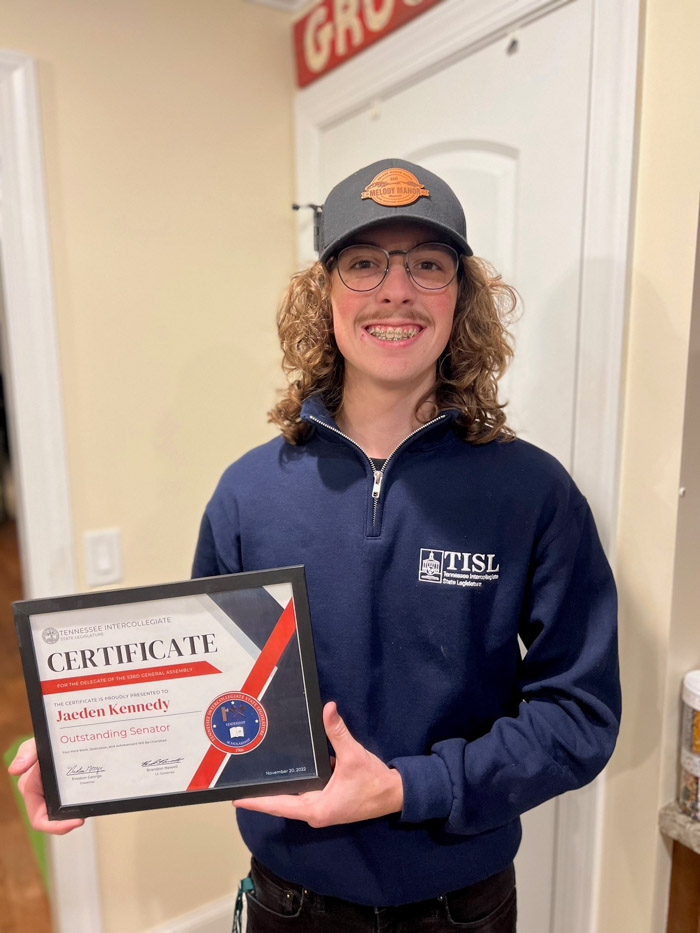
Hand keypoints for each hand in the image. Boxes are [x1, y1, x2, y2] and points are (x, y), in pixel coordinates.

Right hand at [7, 738, 84, 834]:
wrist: (62, 735)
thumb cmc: (45, 741)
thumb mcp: (37, 743)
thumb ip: (27, 753)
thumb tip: (14, 770)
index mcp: (31, 790)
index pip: (39, 818)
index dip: (55, 825)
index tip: (77, 821)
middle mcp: (42, 795)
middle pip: (53, 820)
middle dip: (67, 822)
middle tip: (83, 818)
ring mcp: (56, 793)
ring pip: (64, 813)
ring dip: (74, 814)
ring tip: (89, 809)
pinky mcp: (67, 789)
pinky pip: (72, 801)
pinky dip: (80, 803)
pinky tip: (93, 797)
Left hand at [234, 702, 402, 826]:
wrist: (394, 794)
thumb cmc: (373, 782)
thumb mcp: (354, 755)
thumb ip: (338, 732)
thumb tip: (327, 708)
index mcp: (316, 809)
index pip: (278, 805)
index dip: (257, 801)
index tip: (236, 798)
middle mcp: (314, 812)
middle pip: (281, 802)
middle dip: (262, 792)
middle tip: (240, 779)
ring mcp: (320, 808)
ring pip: (292, 797)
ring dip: (277, 786)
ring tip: (256, 772)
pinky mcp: (326, 802)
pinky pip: (303, 793)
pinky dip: (294, 782)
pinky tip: (285, 767)